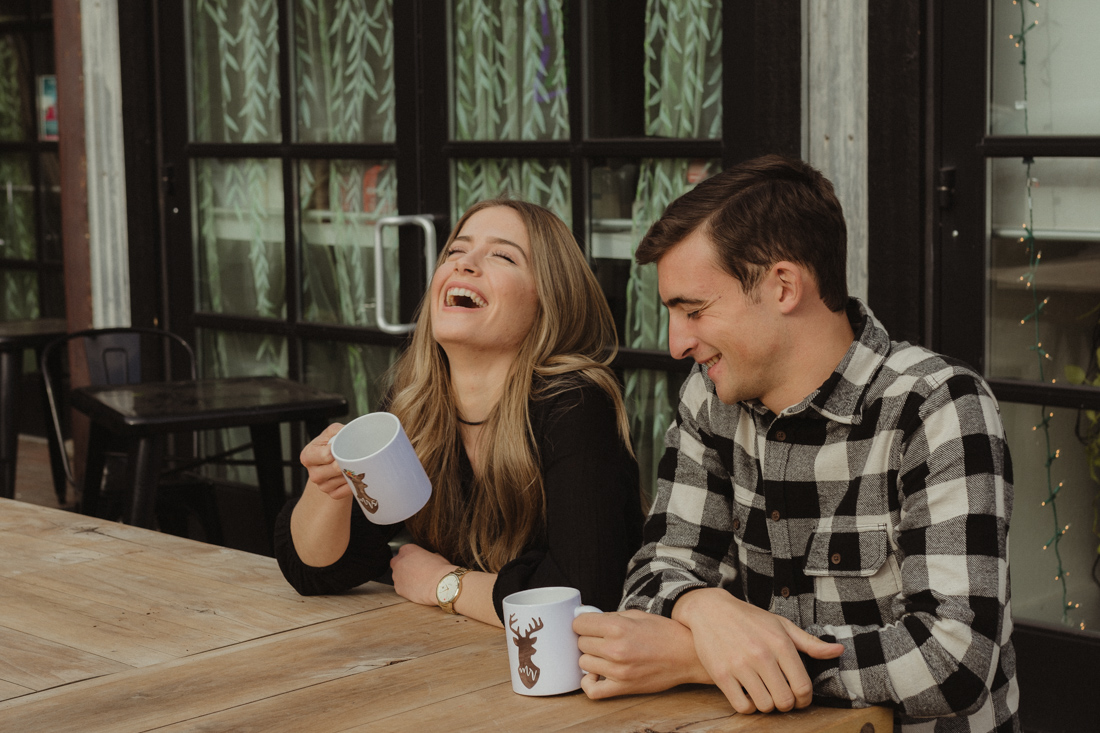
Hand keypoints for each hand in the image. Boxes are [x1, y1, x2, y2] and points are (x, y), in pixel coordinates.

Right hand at [300, 422, 349, 498]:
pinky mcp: (332, 494)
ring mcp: (322, 485)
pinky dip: (353, 484)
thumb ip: (338, 430)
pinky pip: (345, 491)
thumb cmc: (332, 444)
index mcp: (308, 456)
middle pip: (334, 469)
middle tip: (356, 457)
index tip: (345, 448)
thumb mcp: (331, 433)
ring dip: (352, 473)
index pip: (325, 455)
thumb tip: (350, 432)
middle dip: (346, 462)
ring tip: (356, 465)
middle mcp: (313, 473)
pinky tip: (355, 477)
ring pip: (342, 480)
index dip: (337, 452)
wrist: (332, 460)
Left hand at [390, 543, 454, 606]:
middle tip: (415, 572)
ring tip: (418, 582)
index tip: (416, 563)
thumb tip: (429, 558)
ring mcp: (396, 575)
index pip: (404, 552)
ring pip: (398, 576)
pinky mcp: (398, 588)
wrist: (440, 585)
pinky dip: (406, 589)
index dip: (411, 558)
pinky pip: (400, 587)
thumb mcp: (436, 556)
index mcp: (408, 549)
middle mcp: (399, 561)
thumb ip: (427, 556)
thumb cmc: (440, 570)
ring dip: (405, 578)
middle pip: (397, 563)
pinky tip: (417, 589)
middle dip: (404, 568)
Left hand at [575, 610, 710, 698]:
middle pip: (581, 643)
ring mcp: (618, 670)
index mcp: (618, 627)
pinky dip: (589, 682)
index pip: (579, 624)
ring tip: (603, 654)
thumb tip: (589, 619)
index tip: (588, 624)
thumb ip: (611, 617)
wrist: (687, 655)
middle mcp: (616, 649)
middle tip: (601, 638)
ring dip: (591, 657)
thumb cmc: (664, 633)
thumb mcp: (637, 615)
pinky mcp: (623, 687)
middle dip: (589, 638)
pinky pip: (592, 690)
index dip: (583, 622)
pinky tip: (596, 674)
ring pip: (583, 662)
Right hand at [673, 588, 843, 713]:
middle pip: (785, 701)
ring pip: (764, 706)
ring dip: (767, 705)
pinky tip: (748, 694)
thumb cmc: (749, 618)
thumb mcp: (781, 625)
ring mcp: (739, 665)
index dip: (805, 699)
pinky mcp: (721, 674)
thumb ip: (810, 643)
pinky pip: (742, 706)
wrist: (710, 610)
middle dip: (786, 704)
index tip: (800, 698)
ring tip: (764, 693)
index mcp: (780, 644)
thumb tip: (838, 651)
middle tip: (781, 697)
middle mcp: (761, 655)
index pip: (803, 686)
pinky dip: (748, 706)